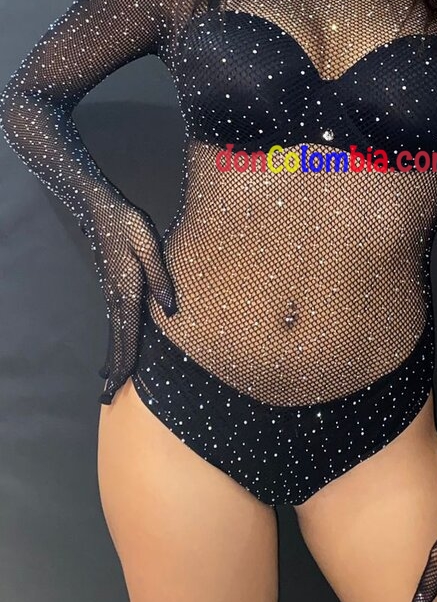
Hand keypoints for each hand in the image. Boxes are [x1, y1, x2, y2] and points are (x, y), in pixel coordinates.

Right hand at [88, 201, 177, 395]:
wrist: (98, 207)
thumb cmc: (128, 223)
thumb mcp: (150, 247)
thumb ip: (161, 279)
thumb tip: (171, 312)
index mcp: (126, 291)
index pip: (126, 336)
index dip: (125, 362)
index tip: (119, 386)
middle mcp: (115, 295)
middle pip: (117, 339)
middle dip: (115, 367)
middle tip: (107, 394)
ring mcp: (111, 290)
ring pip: (115, 329)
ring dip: (115, 353)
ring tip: (112, 375)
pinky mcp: (112, 283)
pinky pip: (115, 317)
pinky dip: (116, 335)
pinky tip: (119, 339)